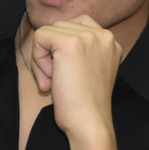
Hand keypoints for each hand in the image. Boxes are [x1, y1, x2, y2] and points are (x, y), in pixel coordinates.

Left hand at [27, 15, 121, 149]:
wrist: (89, 123)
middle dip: (51, 52)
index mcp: (110, 41)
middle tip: (57, 80)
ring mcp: (88, 37)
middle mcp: (103, 35)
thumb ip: (79, 50)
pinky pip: (40, 37)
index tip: (67, 73)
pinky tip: (50, 80)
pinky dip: (38, 60)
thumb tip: (48, 36)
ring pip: (48, 31)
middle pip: (60, 26)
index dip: (62, 48)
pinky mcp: (70, 43)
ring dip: (43, 57)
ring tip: (54, 81)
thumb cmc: (84, 104)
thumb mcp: (89, 69)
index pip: (75, 26)